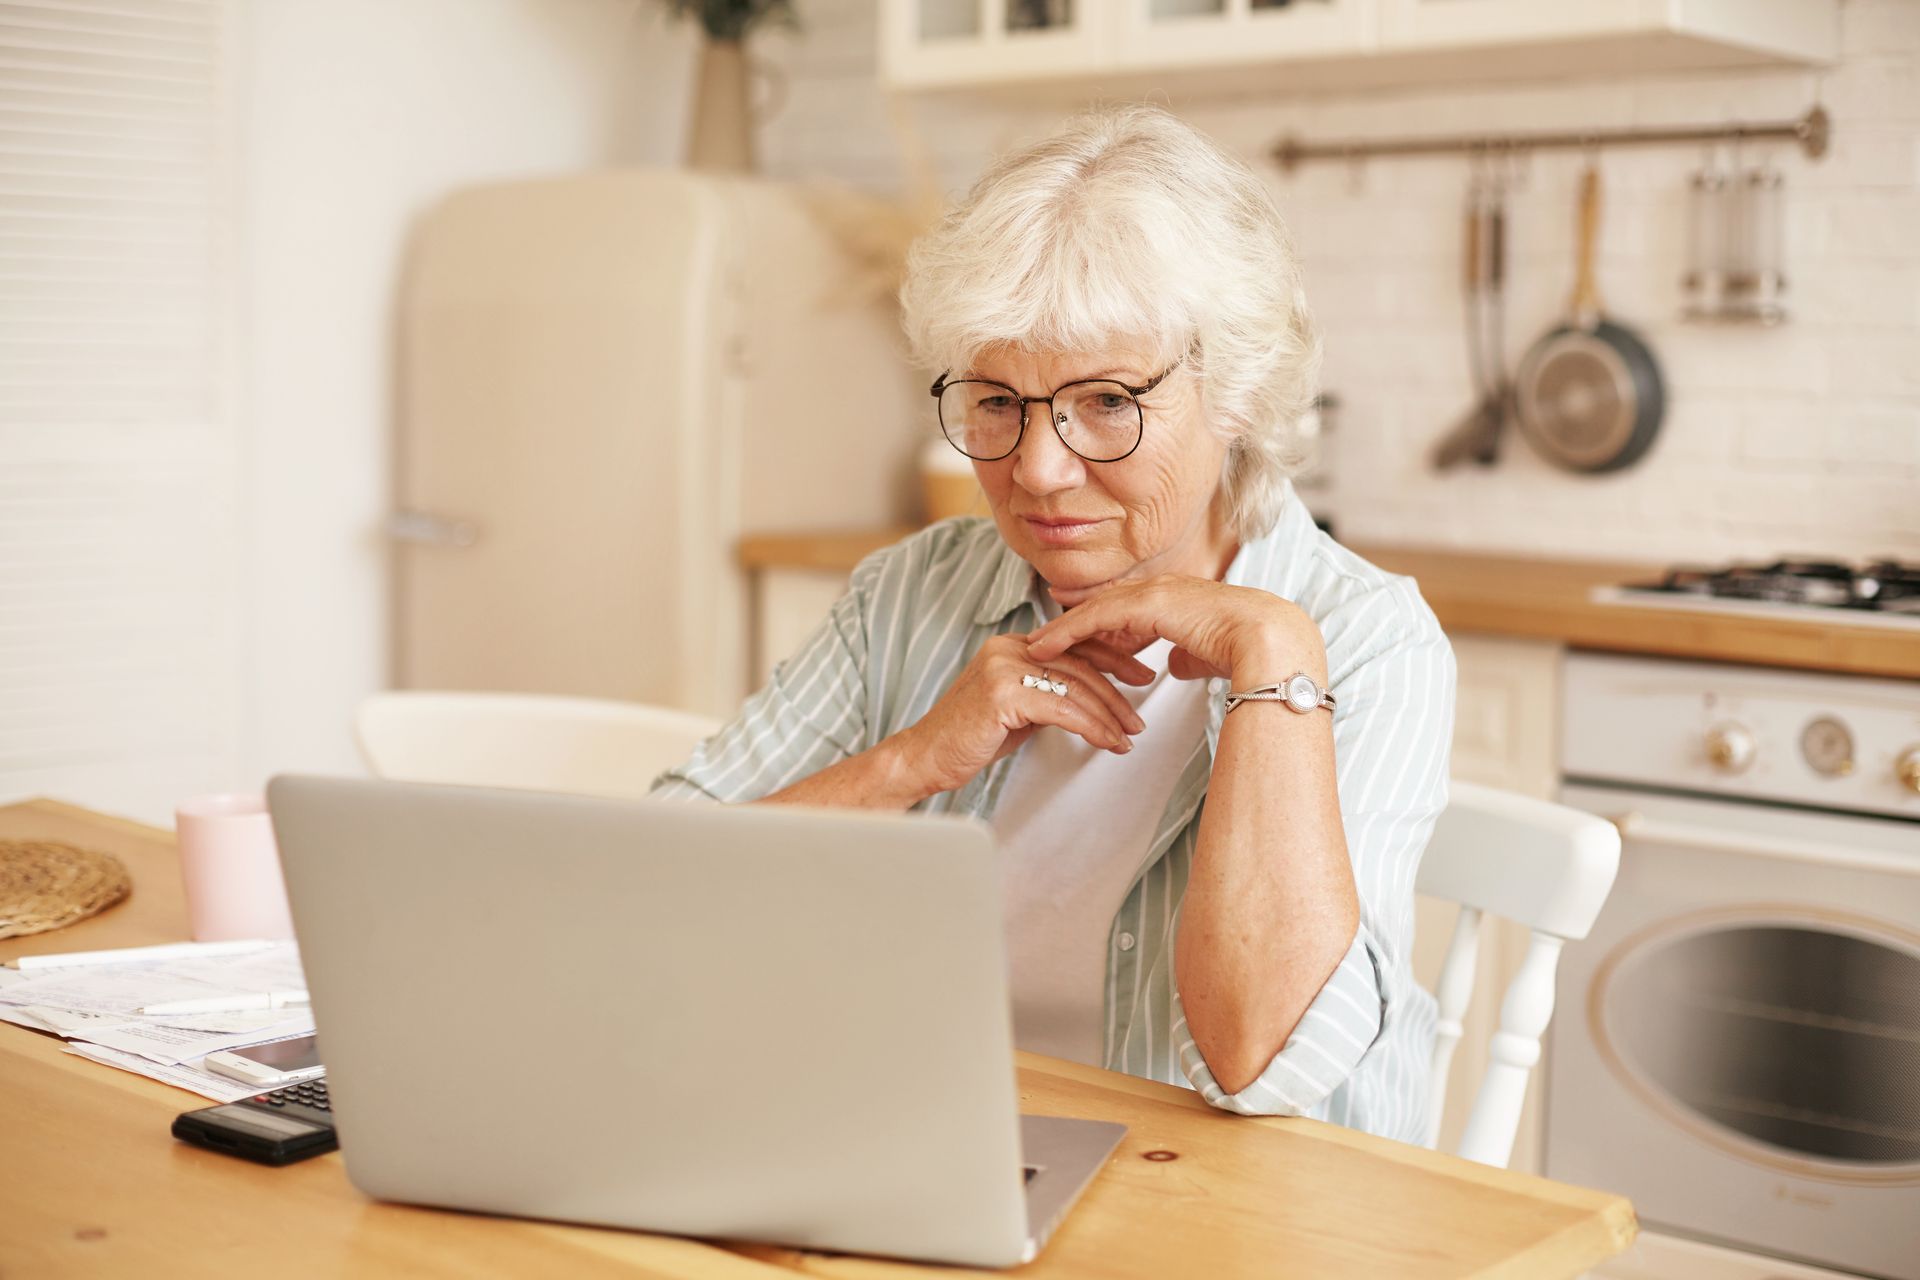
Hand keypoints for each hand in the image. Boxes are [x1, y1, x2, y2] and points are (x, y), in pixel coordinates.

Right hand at [894, 632, 1152, 797]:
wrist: (925, 758)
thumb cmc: (969, 738)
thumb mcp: (1018, 709)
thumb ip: (1049, 694)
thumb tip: (1090, 699)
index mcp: (1012, 645)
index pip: (1074, 643)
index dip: (1113, 658)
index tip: (1140, 675)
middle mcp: (1008, 647)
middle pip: (1080, 663)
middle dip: (1118, 690)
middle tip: (1139, 717)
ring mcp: (1003, 666)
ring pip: (1075, 686)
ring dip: (1109, 715)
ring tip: (1128, 736)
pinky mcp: (1002, 692)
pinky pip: (1063, 708)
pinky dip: (1092, 727)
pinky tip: (1107, 741)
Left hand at [1025, 575, 1322, 685]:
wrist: (1268, 641)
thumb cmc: (1249, 652)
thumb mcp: (1209, 654)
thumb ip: (1188, 656)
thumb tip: (1174, 665)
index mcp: (1181, 599)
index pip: (1133, 603)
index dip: (1103, 610)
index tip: (1080, 617)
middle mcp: (1165, 589)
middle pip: (1108, 599)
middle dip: (1075, 607)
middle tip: (1044, 619)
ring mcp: (1154, 593)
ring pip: (1096, 607)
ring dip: (1063, 625)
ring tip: (1035, 642)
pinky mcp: (1145, 606)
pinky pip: (1095, 619)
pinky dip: (1067, 632)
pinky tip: (1046, 646)